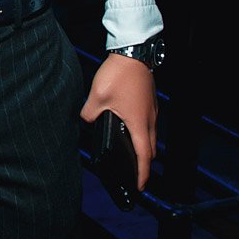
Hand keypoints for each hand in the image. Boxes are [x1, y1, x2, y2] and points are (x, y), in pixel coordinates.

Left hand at [80, 53, 157, 190]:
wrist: (133, 52)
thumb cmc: (118, 75)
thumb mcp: (97, 97)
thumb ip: (89, 113)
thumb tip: (87, 121)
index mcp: (138, 123)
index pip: (143, 156)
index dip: (142, 173)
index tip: (140, 186)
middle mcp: (149, 119)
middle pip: (150, 148)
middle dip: (144, 164)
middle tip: (136, 174)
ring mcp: (151, 110)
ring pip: (150, 135)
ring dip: (143, 147)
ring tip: (132, 153)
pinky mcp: (149, 101)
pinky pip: (148, 123)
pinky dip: (142, 132)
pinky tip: (130, 128)